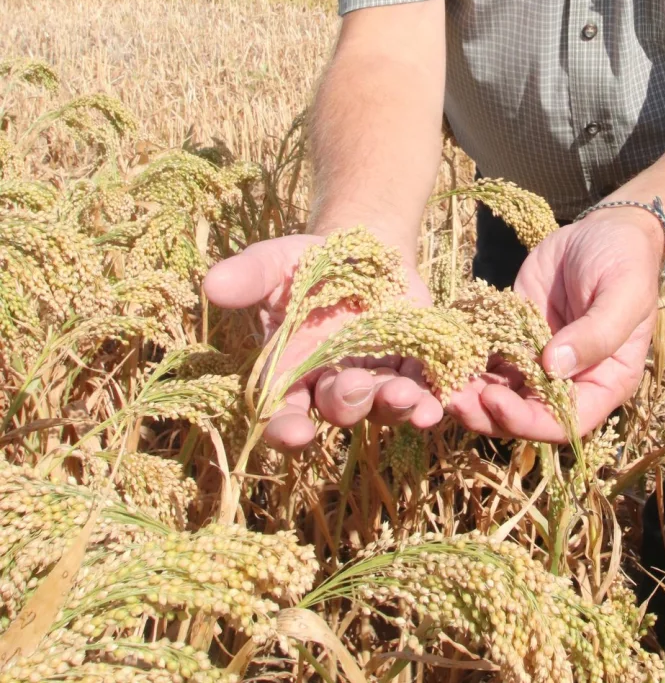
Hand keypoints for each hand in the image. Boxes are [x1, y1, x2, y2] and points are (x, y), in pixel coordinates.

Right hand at [203, 235, 443, 448]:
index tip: (295, 433)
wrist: (365, 250)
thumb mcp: (276, 263)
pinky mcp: (414, 368)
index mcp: (291, 372)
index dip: (286, 428)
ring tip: (408, 399)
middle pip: (338, 410)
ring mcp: (376, 381)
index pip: (282, 413)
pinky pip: (423, 392)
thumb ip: (249, 277)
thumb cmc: (310, 263)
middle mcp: (332, 386)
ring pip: (383, 408)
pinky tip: (436, 405)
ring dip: (395, 408)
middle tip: (355, 386)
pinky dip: (430, 400)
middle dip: (347, 403)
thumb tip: (210, 283)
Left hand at [447, 207, 662, 440]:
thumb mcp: (623, 294)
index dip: (529, 421)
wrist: (606, 229)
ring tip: (439, 381)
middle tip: (453, 397)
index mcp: (605, 381)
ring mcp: (538, 358)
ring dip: (470, 393)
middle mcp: (570, 379)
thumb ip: (597, 334)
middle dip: (488, 413)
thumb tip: (554, 368)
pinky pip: (489, 356)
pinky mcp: (514, 334)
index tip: (495, 400)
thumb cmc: (626, 262)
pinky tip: (444, 353)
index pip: (565, 421)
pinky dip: (466, 359)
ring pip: (501, 391)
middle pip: (526, 415)